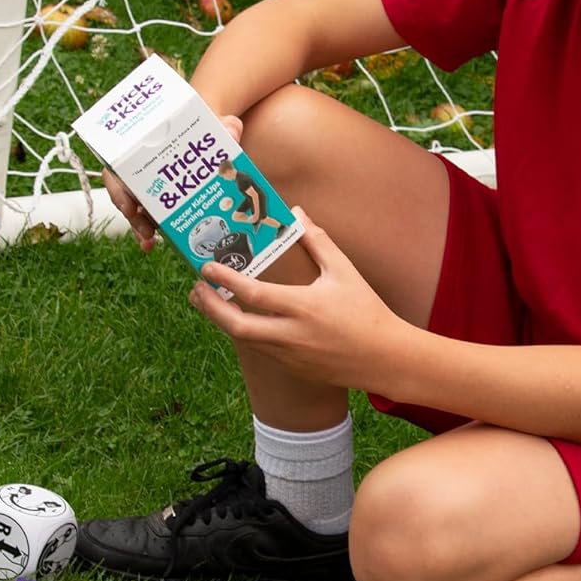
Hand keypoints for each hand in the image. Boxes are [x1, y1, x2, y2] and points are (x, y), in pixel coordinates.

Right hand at [104, 113, 244, 251]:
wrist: (208, 140)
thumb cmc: (204, 131)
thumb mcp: (214, 127)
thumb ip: (225, 127)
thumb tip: (233, 128)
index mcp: (142, 148)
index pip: (118, 168)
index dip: (118, 189)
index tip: (129, 205)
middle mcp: (141, 169)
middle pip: (125, 195)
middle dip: (132, 216)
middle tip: (145, 231)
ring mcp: (150, 188)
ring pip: (136, 210)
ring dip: (139, 228)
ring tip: (149, 242)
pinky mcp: (162, 202)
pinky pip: (151, 219)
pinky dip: (151, 233)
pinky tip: (154, 245)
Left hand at [187, 209, 410, 389]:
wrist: (384, 358)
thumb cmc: (366, 311)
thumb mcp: (344, 272)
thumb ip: (317, 241)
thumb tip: (296, 213)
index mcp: (304, 307)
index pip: (253, 294)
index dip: (225, 280)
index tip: (206, 267)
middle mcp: (291, 335)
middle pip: (236, 326)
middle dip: (209, 307)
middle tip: (196, 288)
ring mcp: (289, 355)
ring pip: (242, 339)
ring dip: (221, 319)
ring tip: (207, 300)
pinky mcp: (292, 368)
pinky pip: (259, 349)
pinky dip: (242, 332)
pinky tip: (237, 317)